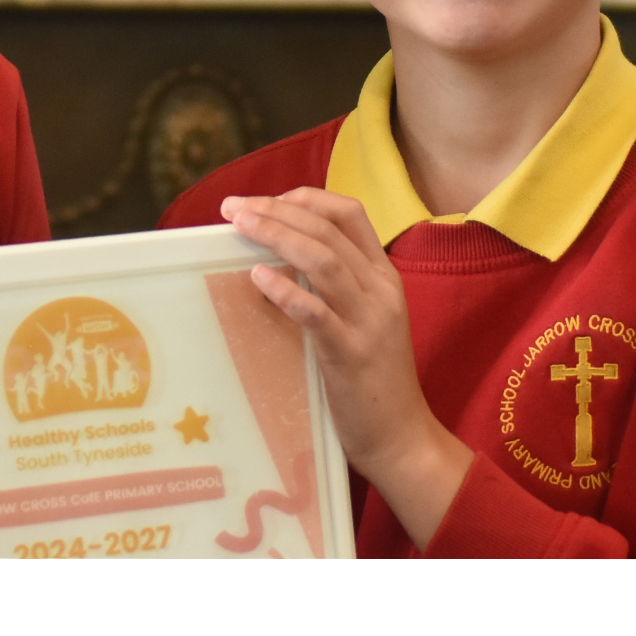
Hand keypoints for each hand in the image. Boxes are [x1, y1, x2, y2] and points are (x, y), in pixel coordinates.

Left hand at [221, 189, 471, 550]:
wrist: (402, 437)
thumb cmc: (372, 378)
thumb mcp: (363, 318)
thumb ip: (333, 285)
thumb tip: (275, 256)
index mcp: (383, 276)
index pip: (349, 213)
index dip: (305, 198)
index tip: (264, 200)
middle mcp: (381, 290)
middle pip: (327, 230)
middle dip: (277, 209)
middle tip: (233, 207)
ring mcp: (369, 321)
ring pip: (324, 260)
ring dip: (277, 235)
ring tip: (239, 226)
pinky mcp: (351, 355)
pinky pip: (316, 313)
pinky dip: (285, 289)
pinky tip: (258, 277)